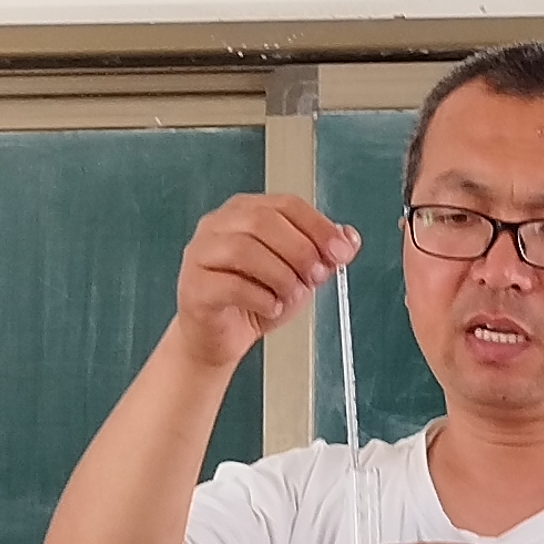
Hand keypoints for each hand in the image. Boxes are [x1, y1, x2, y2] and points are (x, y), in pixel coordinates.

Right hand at [167, 194, 358, 373]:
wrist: (219, 338)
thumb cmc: (253, 300)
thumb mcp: (298, 274)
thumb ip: (321, 254)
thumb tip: (348, 239)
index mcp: (246, 212)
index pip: (286, 205)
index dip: (318, 227)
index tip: (340, 251)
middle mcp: (219, 225)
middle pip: (263, 221)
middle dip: (300, 250)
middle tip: (316, 276)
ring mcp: (201, 254)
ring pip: (244, 249)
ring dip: (280, 275)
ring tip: (292, 294)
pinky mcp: (194, 286)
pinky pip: (229, 285)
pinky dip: (260, 298)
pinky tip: (272, 307)